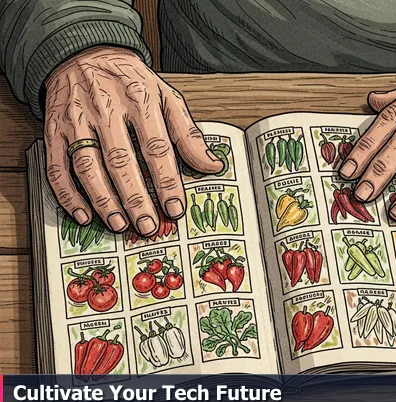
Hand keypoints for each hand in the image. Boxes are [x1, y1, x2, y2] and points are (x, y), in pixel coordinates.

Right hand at [44, 46, 222, 234]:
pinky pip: (57, 167)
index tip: (175, 208)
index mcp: (139, 100)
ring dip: (103, 200)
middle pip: (121, 161)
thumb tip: (212, 165)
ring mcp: (76, 120)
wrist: (82, 52)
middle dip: (135, 198)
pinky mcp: (53, 129)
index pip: (156, 147)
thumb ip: (188, 133)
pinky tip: (83, 215)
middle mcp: (105, 109)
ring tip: (120, 225)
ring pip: (87, 166)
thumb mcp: (165, 96)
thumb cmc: (129, 80)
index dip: (166, 182)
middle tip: (148, 226)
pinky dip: (68, 195)